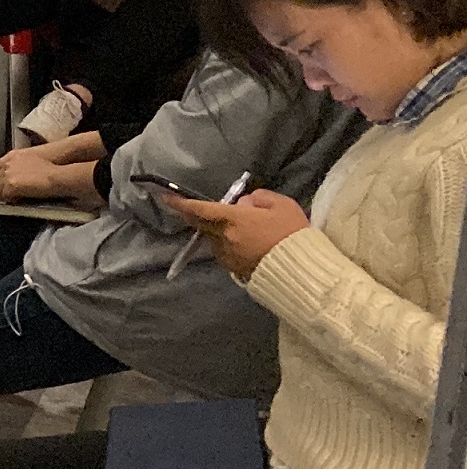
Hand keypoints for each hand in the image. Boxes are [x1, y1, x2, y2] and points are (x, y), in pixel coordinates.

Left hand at [0, 140, 65, 195]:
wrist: (57, 175)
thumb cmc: (52, 168)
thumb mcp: (32, 162)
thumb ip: (21, 168)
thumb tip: (17, 180)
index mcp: (12, 155)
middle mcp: (7, 164)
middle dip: (0, 189)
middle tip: (5, 197)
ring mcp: (8, 174)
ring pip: (0, 189)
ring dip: (5, 196)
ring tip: (13, 201)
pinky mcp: (10, 185)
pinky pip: (5, 196)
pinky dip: (9, 200)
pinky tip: (16, 203)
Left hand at [161, 189, 309, 277]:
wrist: (302, 270)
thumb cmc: (292, 233)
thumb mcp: (281, 205)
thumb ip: (258, 199)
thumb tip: (243, 204)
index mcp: (232, 219)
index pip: (200, 209)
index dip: (181, 203)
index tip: (166, 198)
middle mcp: (224, 238)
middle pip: (202, 224)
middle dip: (198, 215)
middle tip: (201, 209)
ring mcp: (227, 255)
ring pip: (213, 238)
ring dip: (218, 231)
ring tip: (243, 229)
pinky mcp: (234, 268)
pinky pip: (223, 251)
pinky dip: (227, 244)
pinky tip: (246, 243)